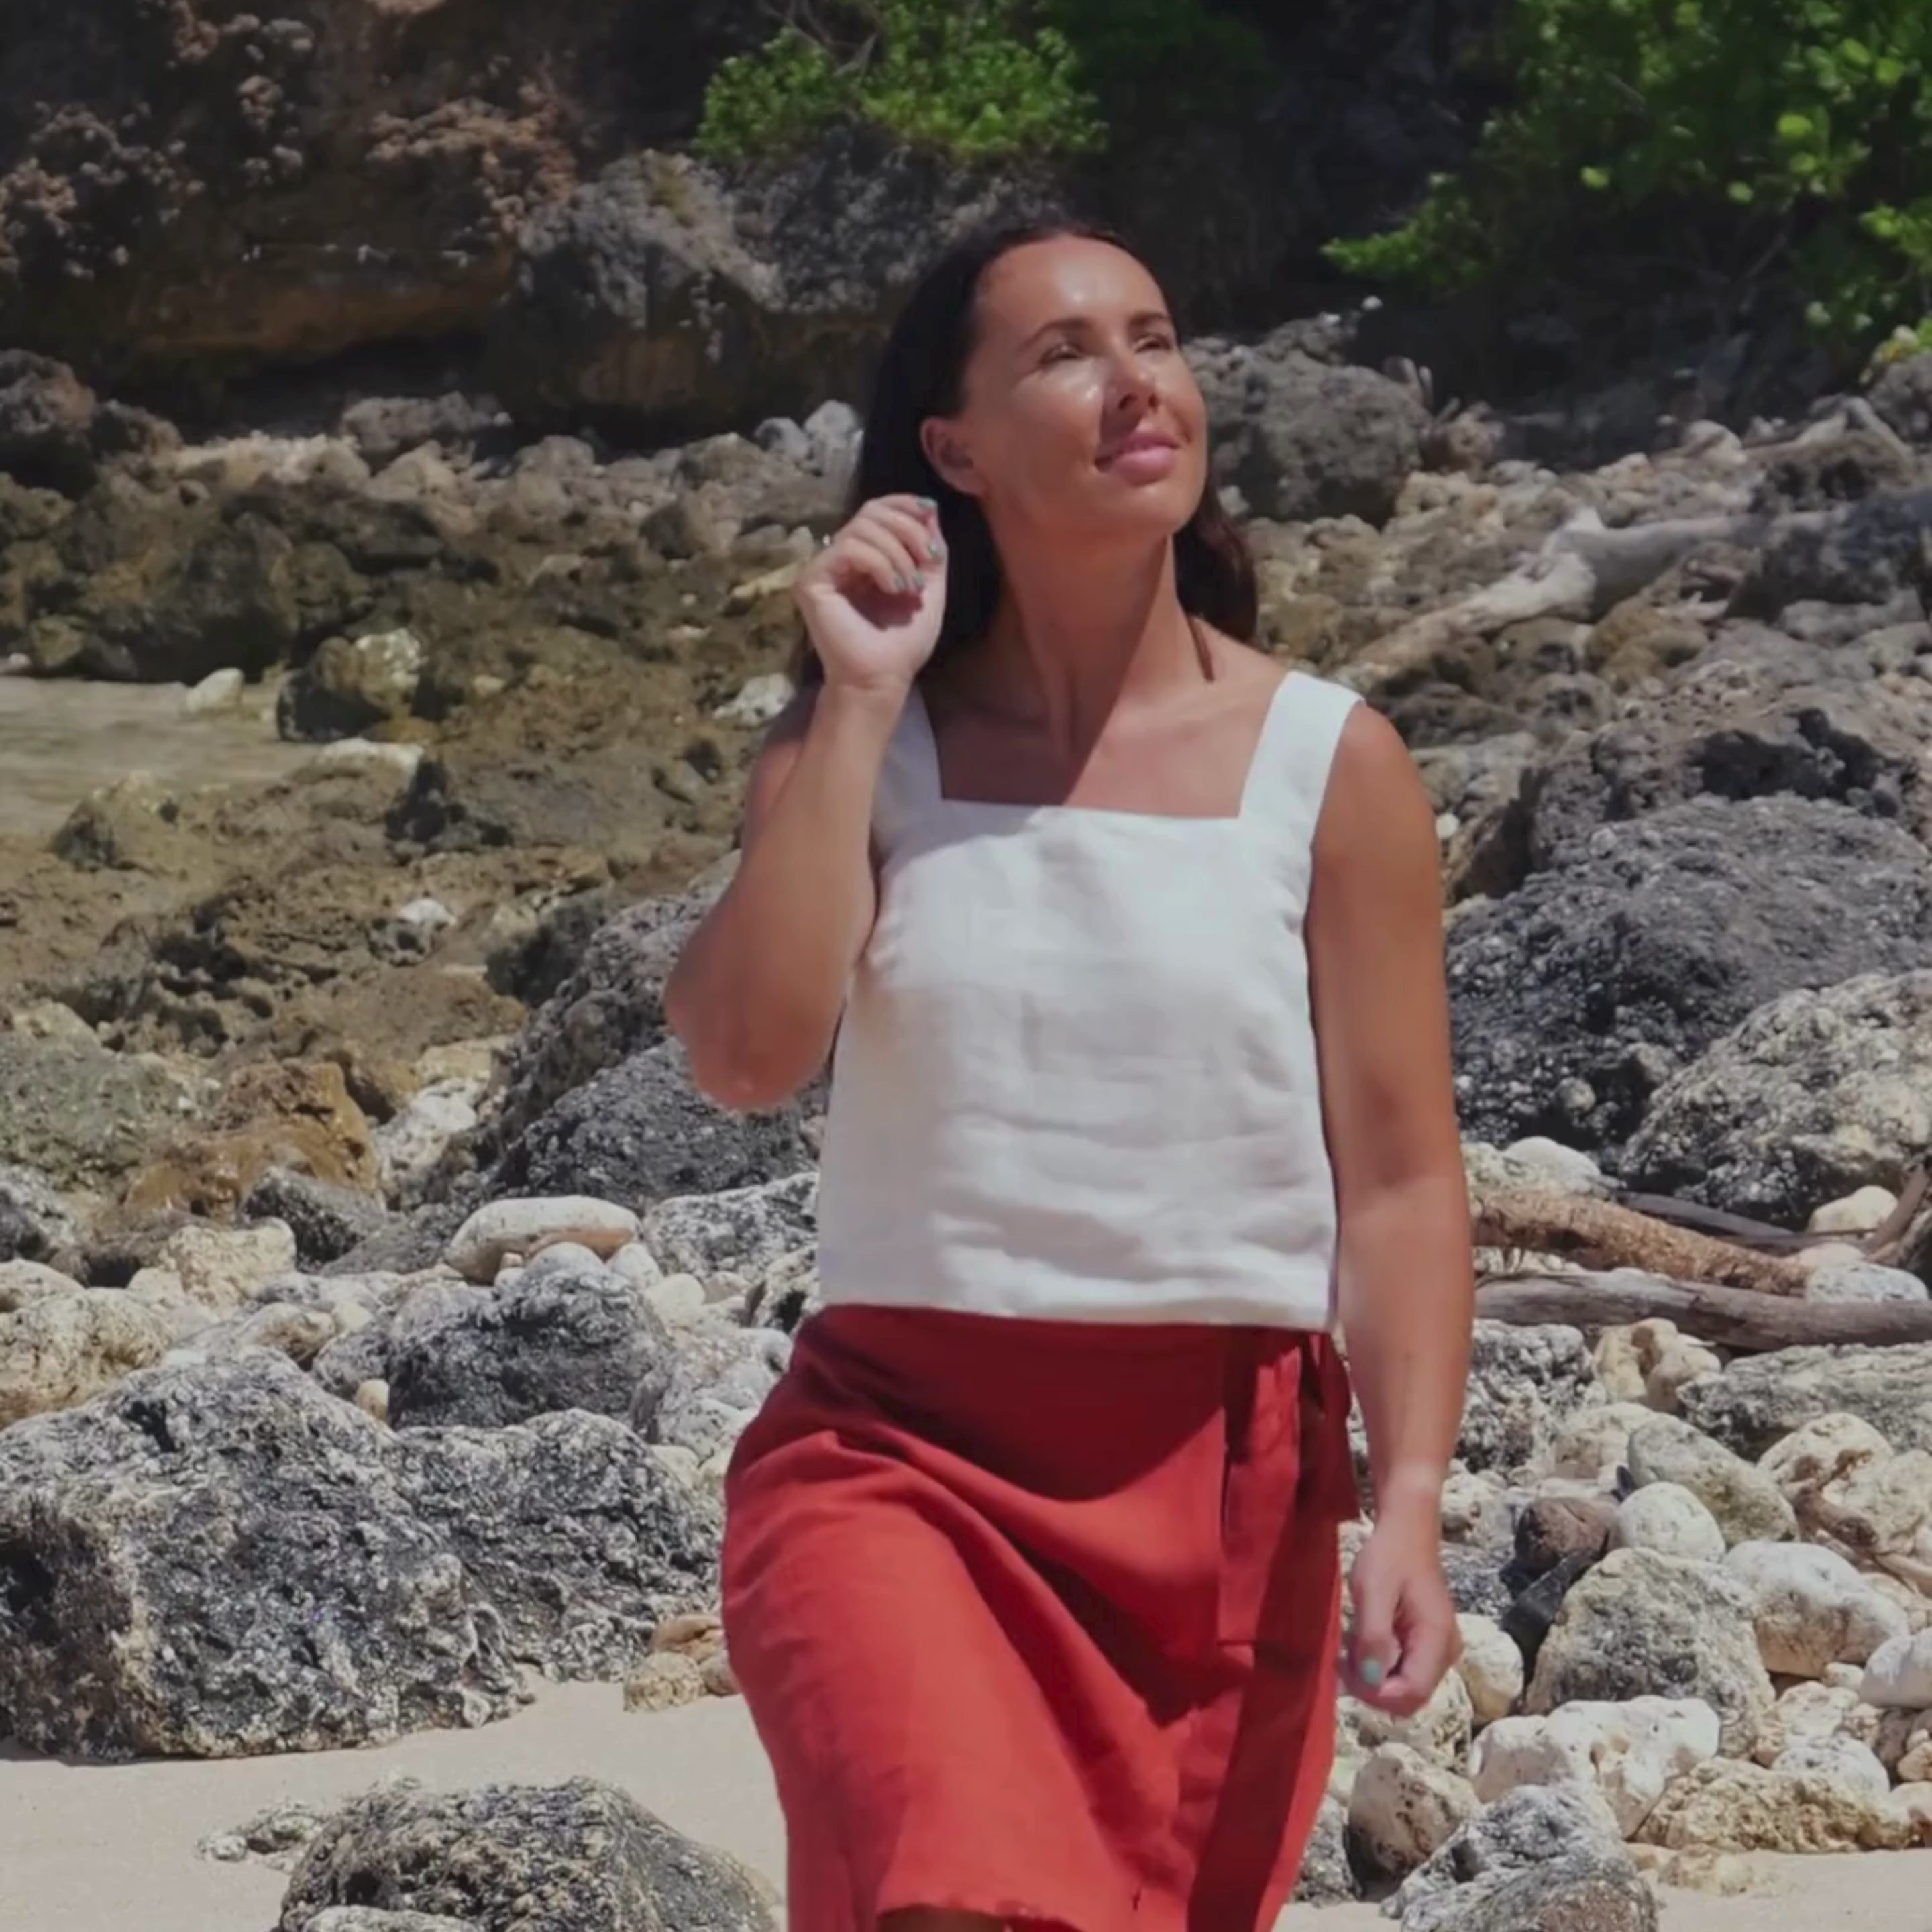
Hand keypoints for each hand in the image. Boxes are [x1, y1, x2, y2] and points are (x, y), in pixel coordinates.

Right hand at [795, 495, 947, 698]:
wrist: (882, 680)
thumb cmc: (902, 644)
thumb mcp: (930, 588)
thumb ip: (930, 549)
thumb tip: (929, 507)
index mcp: (865, 558)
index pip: (876, 510)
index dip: (904, 504)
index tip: (930, 514)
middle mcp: (839, 558)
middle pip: (870, 512)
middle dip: (907, 529)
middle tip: (928, 560)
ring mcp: (822, 568)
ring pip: (860, 528)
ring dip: (897, 553)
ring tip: (909, 586)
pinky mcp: (811, 581)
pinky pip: (848, 549)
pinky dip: (879, 563)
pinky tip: (892, 588)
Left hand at [1344, 1504, 1460, 1715]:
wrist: (1406, 1530)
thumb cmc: (1388, 1556)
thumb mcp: (1372, 1592)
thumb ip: (1372, 1637)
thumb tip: (1369, 1680)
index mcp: (1437, 1640)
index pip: (1411, 1693)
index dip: (1375, 1693)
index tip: (1343, 1668)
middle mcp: (1446, 1652)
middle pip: (1409, 1697)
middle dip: (1372, 1687)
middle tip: (1343, 1658)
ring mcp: (1439, 1650)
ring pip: (1405, 1686)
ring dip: (1374, 1675)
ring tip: (1352, 1643)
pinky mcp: (1428, 1644)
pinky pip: (1404, 1670)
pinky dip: (1380, 1664)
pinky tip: (1364, 1640)